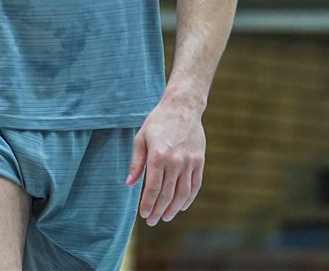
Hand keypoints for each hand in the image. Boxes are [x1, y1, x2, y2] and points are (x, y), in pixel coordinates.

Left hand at [125, 95, 204, 225]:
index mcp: (158, 155)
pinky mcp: (199, 161)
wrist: (182, 107)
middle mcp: (175, 161)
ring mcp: (189, 161)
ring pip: (182, 193)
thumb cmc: (158, 122)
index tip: (143, 214)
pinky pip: (195, 185)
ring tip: (166, 217)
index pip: (153, 187)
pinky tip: (181, 207)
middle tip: (152, 221)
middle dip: (158, 210)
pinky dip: (189, 198)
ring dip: (173, 208)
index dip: (147, 203)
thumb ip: (136, 163)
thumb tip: (129, 184)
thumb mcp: (141, 138)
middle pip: (167, 194)